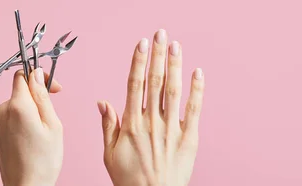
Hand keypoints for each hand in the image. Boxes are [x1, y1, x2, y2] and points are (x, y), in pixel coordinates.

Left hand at [0, 68, 62, 185]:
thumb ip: (43, 96)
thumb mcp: (53, 125)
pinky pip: (10, 119)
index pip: (23, 75)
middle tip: (51, 118)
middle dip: (37, 98)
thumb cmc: (44, 160)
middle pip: (20, 92)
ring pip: (16, 106)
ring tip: (40, 133)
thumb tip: (36, 73)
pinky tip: (29, 140)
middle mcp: (2, 111)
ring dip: (29, 112)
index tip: (54, 89)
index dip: (39, 77)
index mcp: (18, 106)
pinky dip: (21, 123)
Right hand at [97, 29, 204, 185]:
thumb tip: (103, 102)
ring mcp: (171, 129)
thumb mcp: (109, 154)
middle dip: (158, 55)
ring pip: (173, 90)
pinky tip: (197, 72)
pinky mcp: (189, 138)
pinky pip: (193, 109)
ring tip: (176, 46)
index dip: (139, 62)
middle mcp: (152, 122)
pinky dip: (196, 90)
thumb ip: (108, 125)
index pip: (135, 85)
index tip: (142, 44)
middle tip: (160, 35)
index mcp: (131, 124)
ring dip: (175, 65)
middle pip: (155, 81)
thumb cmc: (130, 179)